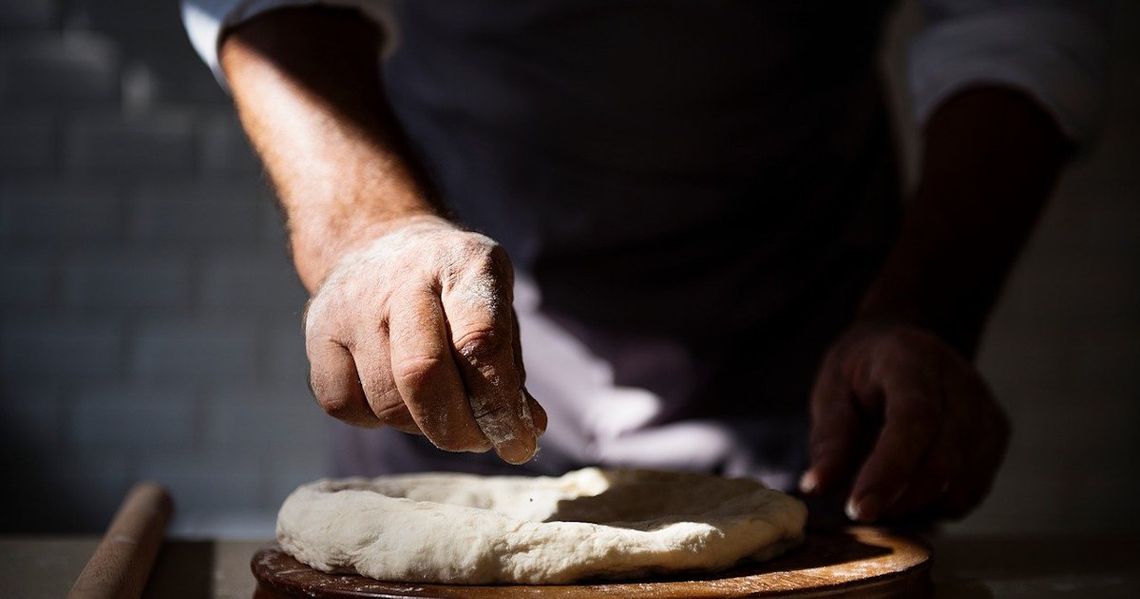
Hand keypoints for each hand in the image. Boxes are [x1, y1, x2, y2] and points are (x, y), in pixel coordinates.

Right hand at [303, 215, 546, 463]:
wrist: (380, 243)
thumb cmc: (453, 292)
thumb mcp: (496, 309)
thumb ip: (509, 369)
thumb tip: (529, 431)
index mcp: (464, 263)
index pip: (480, 342)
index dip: (500, 404)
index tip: (518, 442)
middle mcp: (403, 277)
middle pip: (423, 373)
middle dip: (458, 428)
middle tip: (478, 442)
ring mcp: (351, 304)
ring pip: (387, 401)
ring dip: (422, 427)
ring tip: (441, 411)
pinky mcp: (315, 332)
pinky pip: (345, 405)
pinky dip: (377, 420)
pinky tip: (396, 397)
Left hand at [799, 321, 1009, 521]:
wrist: (903, 345)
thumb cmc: (861, 372)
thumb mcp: (831, 392)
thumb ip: (829, 439)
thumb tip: (817, 487)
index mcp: (911, 360)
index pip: (914, 419)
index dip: (889, 469)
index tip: (860, 508)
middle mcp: (959, 381)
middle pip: (945, 458)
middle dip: (900, 498)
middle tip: (861, 509)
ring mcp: (985, 407)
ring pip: (963, 481)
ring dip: (919, 505)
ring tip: (882, 493)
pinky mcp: (997, 433)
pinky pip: (973, 488)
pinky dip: (939, 503)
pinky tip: (909, 489)